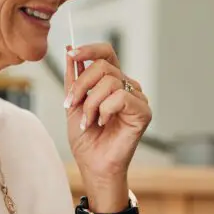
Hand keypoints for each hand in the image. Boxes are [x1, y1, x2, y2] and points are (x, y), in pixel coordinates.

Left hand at [63, 43, 151, 181]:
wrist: (93, 164)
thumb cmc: (86, 139)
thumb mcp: (73, 103)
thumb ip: (73, 78)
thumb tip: (70, 51)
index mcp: (112, 82)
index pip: (106, 54)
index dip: (89, 50)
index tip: (72, 54)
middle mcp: (127, 87)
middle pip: (103, 66)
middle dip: (81, 85)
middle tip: (70, 104)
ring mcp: (137, 98)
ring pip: (110, 82)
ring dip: (91, 103)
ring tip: (88, 121)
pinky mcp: (143, 111)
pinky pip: (120, 97)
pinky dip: (105, 110)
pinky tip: (103, 123)